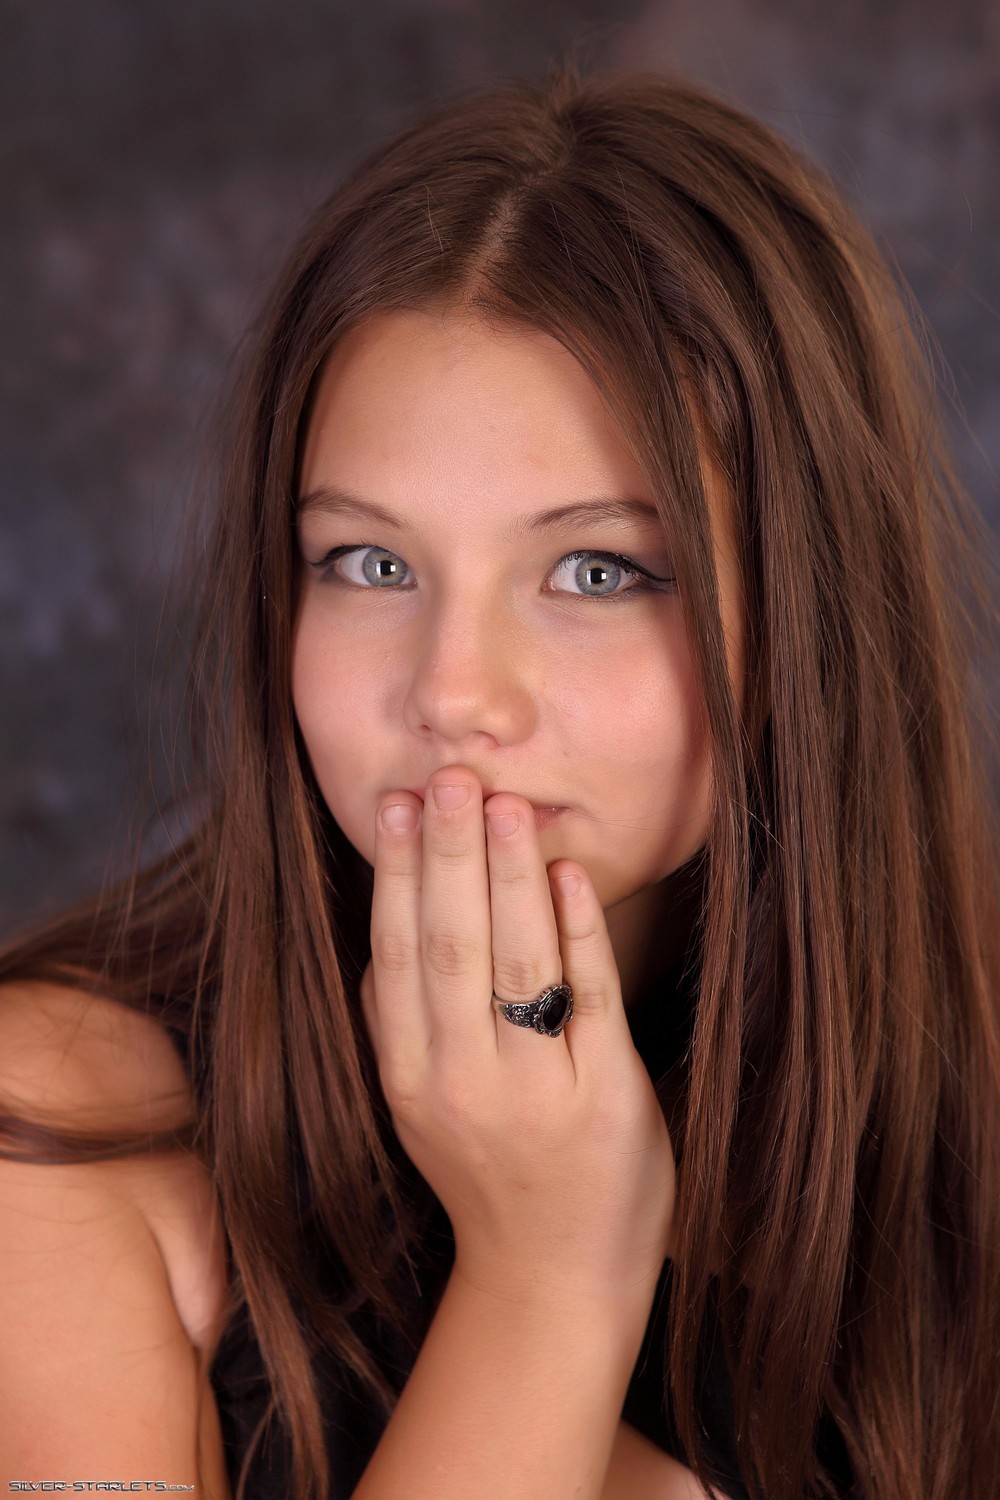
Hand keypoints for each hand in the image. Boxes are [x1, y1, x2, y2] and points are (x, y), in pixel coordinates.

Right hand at [360, 765, 675, 1303]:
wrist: (552, 1277)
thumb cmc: (489, 1174)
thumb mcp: (420, 1105)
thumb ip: (401, 1025)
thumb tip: (383, 928)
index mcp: (411, 1079)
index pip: (396, 956)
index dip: (397, 875)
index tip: (397, 803)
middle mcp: (463, 1084)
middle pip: (450, 949)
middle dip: (448, 854)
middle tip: (448, 776)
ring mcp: (536, 1093)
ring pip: (516, 964)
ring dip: (508, 876)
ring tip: (503, 803)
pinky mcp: (606, 1099)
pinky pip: (590, 999)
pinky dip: (578, 931)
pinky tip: (567, 875)